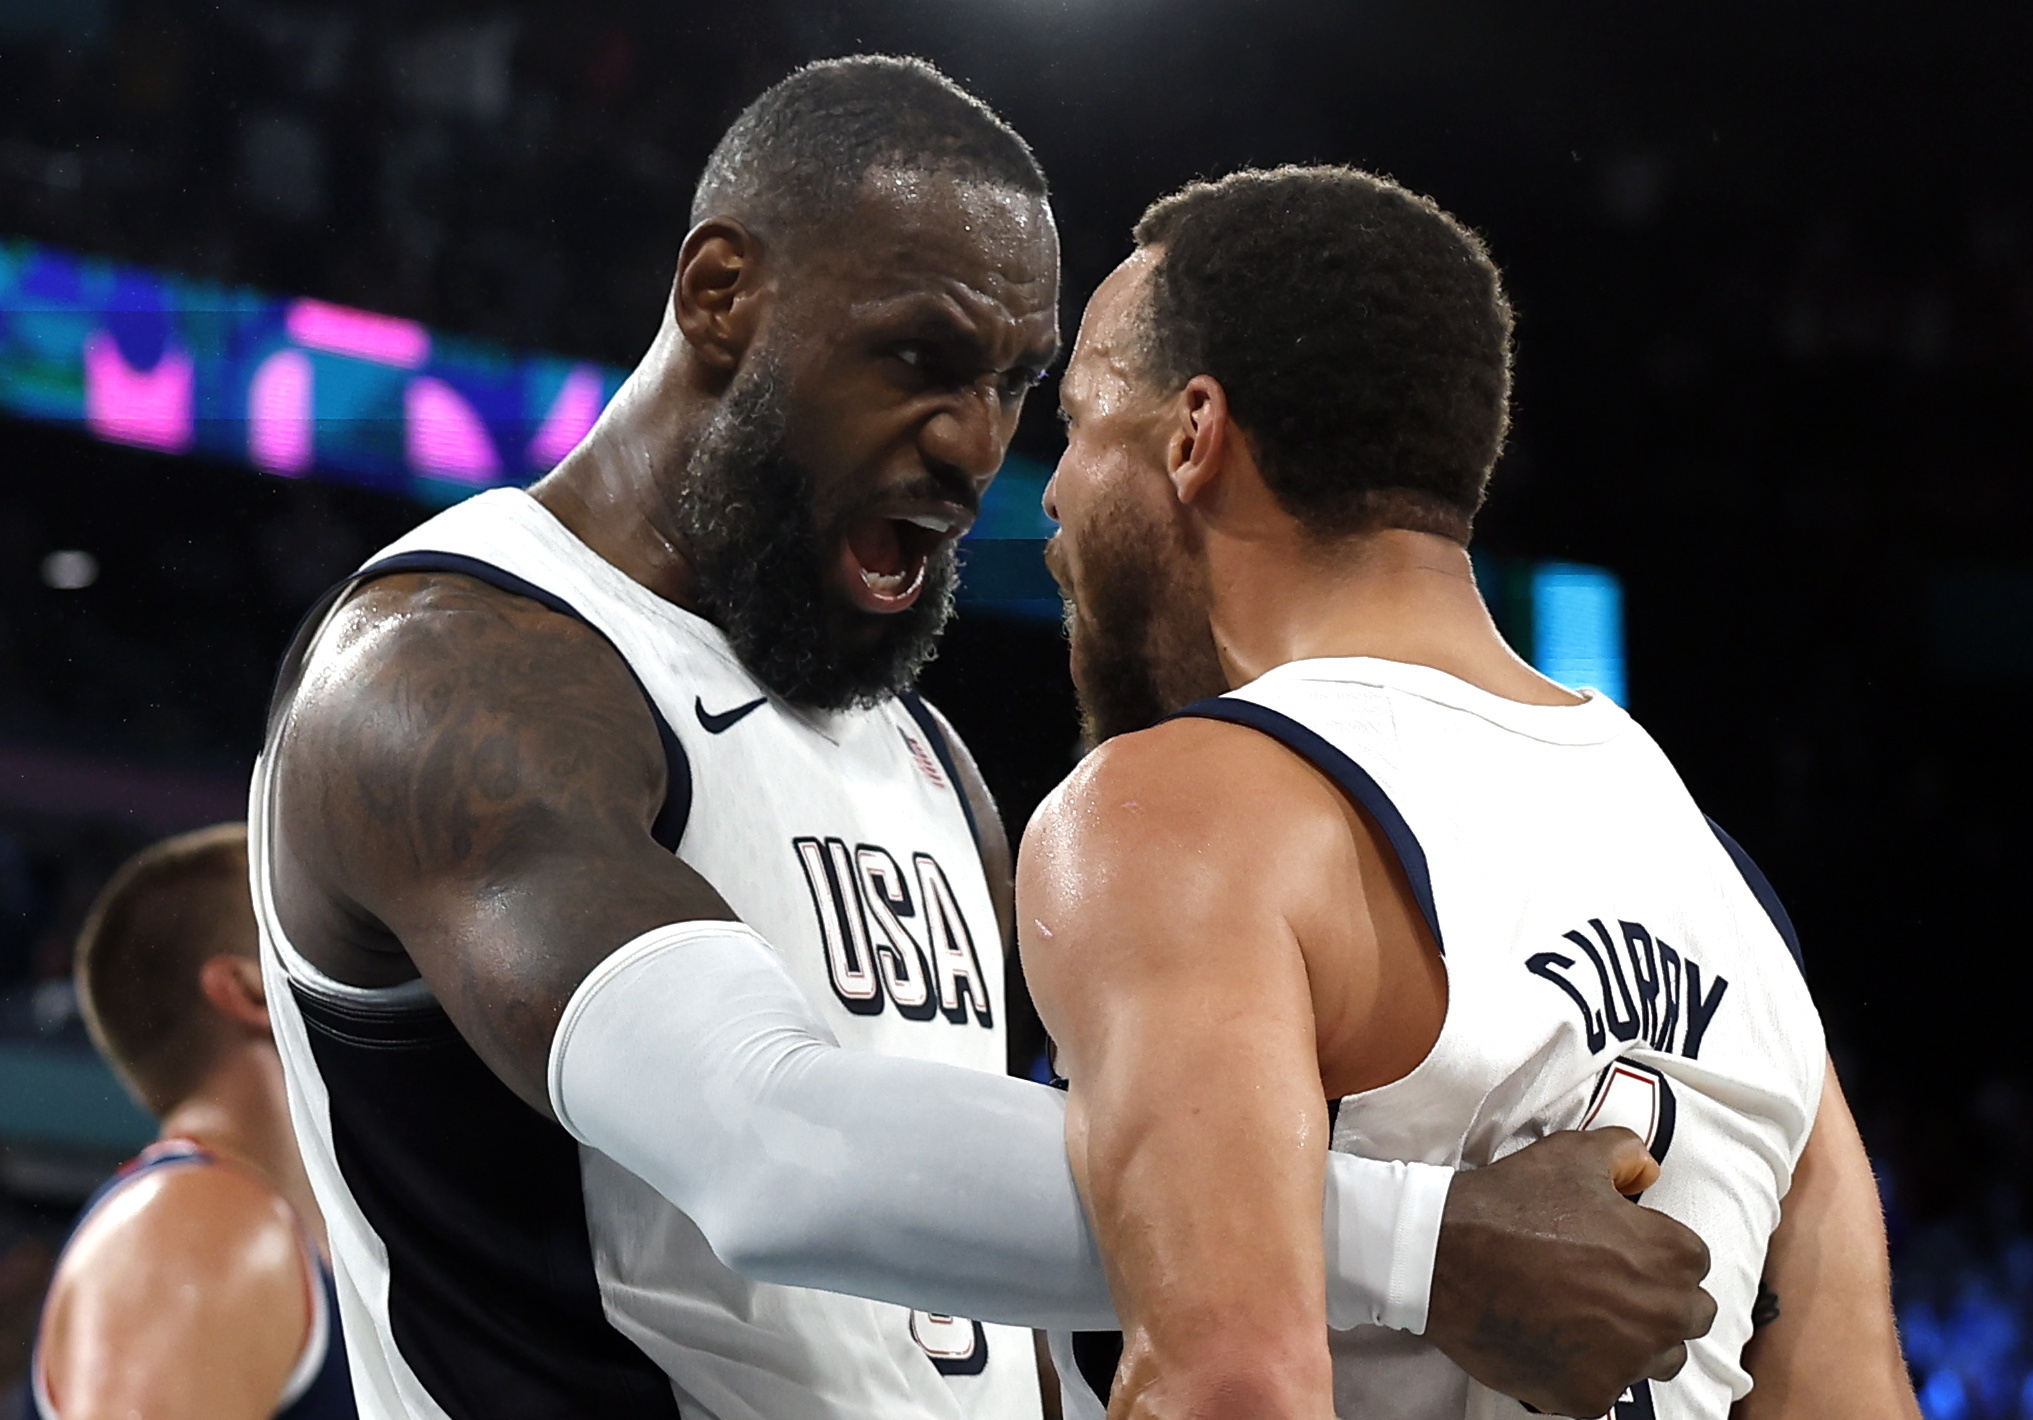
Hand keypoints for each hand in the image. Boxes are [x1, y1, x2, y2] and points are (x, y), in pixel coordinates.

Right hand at [1424, 1128, 1715, 1417]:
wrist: (1442, 1256)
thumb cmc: (1512, 1203)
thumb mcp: (1572, 1154)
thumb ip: (1627, 1154)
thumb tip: (1648, 1170)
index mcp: (1671, 1255)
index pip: (1693, 1263)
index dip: (1655, 1252)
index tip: (1622, 1250)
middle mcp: (1663, 1315)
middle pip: (1687, 1318)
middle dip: (1658, 1301)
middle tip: (1607, 1286)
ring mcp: (1626, 1362)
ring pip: (1656, 1361)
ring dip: (1634, 1342)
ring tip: (1585, 1318)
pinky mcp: (1588, 1396)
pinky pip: (1606, 1390)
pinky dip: (1586, 1371)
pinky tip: (1554, 1341)